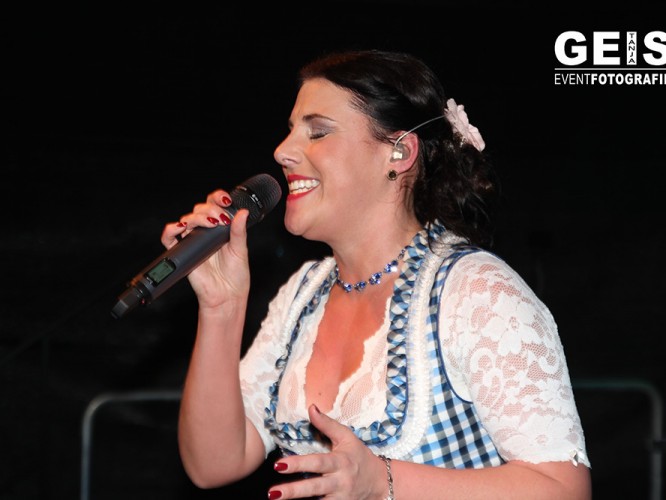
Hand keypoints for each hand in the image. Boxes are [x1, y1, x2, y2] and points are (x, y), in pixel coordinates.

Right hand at [160, 189, 250, 307]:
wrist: (227, 296)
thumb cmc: (235, 276)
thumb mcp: (241, 250)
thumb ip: (239, 231)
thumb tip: (242, 212)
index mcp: (219, 229)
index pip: (214, 205)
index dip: (217, 197)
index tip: (226, 199)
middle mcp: (205, 233)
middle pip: (199, 209)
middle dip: (210, 209)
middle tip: (221, 219)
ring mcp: (192, 241)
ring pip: (187, 219)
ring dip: (198, 217)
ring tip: (211, 224)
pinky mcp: (183, 253)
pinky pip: (169, 238)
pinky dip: (171, 229)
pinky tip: (181, 227)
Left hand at [269, 405, 387, 498]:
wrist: (381, 483)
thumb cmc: (359, 456)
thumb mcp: (347, 438)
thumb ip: (327, 424)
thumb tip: (311, 407)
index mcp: (340, 462)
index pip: (317, 463)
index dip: (297, 464)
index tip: (278, 465)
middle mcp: (340, 482)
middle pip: (314, 487)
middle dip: (293, 491)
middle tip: (272, 493)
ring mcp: (340, 498)